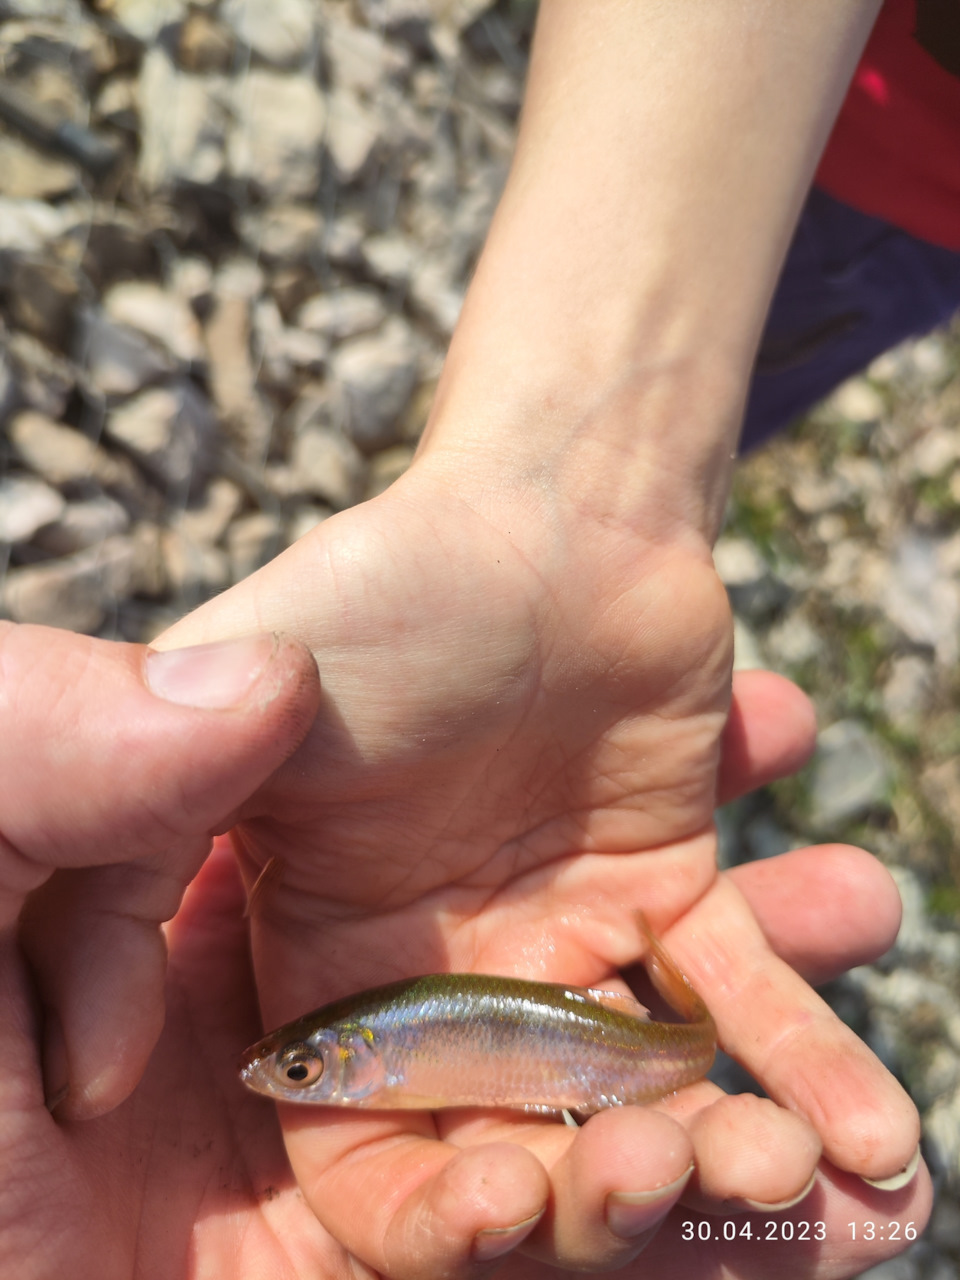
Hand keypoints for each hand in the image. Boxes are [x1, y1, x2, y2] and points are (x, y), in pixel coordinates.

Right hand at [153, 461, 928, 1276]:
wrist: (541, 509)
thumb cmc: (371, 602)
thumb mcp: (221, 726)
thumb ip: (124, 875)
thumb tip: (79, 1074)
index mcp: (326, 968)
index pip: (366, 1145)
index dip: (431, 1207)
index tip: (510, 1208)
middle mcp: (442, 979)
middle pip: (526, 1139)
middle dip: (614, 1189)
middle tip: (706, 1181)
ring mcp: (563, 944)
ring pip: (646, 1088)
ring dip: (738, 1151)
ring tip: (818, 1177)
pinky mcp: (670, 896)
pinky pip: (743, 1001)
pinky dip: (810, 1062)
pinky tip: (882, 1138)